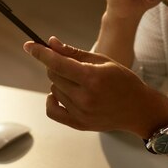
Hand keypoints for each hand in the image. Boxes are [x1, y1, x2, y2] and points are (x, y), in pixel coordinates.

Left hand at [24, 36, 167, 136]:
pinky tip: (60, 94)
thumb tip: (52, 43)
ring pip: (54, 89)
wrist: (138, 109)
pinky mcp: (79, 124)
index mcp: (92, 78)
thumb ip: (74, 53)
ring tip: (78, 81)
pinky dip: (52, 100)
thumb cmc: (123, 81)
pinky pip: (52, 110)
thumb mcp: (102, 60)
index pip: (57, 63)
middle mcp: (85, 97)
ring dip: (59, 82)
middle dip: (56, 65)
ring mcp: (81, 112)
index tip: (29, 46)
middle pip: (53, 75)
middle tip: (70, 64)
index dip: (41, 53)